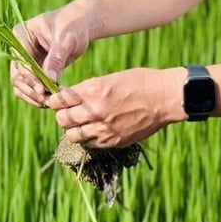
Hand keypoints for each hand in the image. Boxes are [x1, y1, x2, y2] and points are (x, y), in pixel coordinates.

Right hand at [9, 5, 94, 106]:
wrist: (81, 25)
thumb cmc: (73, 26)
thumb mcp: (66, 40)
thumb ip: (56, 59)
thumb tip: (49, 80)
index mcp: (21, 35)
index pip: (20, 62)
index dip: (30, 78)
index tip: (42, 89)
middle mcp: (19, 49)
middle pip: (17, 77)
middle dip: (31, 91)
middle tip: (47, 101)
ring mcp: (26, 61)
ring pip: (23, 86)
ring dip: (35, 96)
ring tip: (52, 102)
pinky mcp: (35, 70)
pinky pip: (33, 87)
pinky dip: (42, 95)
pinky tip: (55, 98)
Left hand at [47, 67, 182, 147]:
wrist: (165, 98)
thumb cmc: (140, 82)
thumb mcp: (111, 78)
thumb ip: (89, 89)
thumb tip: (70, 96)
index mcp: (93, 90)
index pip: (59, 100)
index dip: (55, 100)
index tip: (57, 100)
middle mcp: (95, 110)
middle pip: (62, 119)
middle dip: (62, 115)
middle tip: (67, 112)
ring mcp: (104, 128)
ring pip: (72, 135)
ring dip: (73, 129)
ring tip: (80, 123)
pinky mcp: (113, 141)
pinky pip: (89, 143)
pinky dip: (88, 137)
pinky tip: (94, 130)